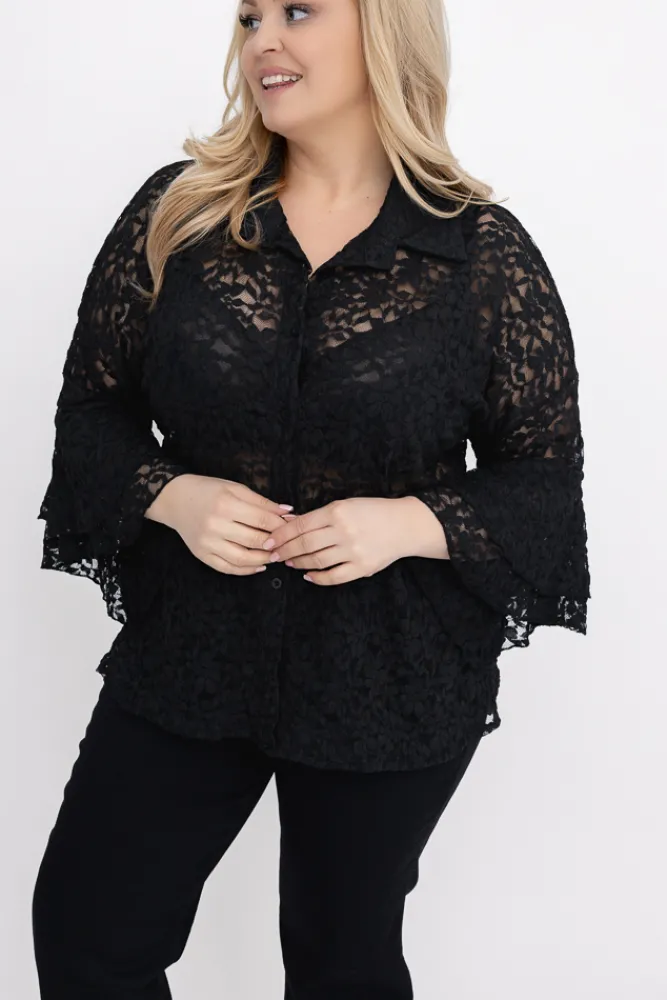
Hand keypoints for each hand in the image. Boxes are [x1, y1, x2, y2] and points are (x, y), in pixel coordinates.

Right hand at [146, 474, 294, 575]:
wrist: (175, 499)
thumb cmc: (208, 490)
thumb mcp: (235, 488)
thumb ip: (261, 502)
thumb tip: (287, 512)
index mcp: (225, 504)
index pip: (262, 520)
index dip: (281, 525)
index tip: (293, 527)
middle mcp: (215, 525)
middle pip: (255, 540)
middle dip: (276, 544)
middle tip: (288, 544)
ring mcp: (207, 542)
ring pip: (243, 558)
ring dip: (264, 560)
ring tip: (275, 556)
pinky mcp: (201, 554)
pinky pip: (227, 568)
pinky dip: (246, 570)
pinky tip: (258, 565)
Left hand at [259, 497, 415, 585]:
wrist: (404, 525)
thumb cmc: (372, 512)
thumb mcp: (345, 505)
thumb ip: (319, 516)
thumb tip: (289, 524)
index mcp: (337, 511)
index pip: (300, 525)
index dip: (281, 535)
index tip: (268, 541)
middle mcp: (344, 531)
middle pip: (304, 544)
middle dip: (285, 551)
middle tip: (274, 555)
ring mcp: (353, 551)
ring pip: (316, 561)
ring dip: (299, 563)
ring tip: (290, 563)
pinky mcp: (362, 567)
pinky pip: (333, 577)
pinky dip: (318, 578)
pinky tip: (309, 576)